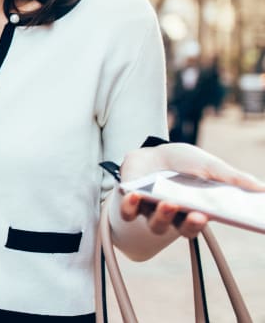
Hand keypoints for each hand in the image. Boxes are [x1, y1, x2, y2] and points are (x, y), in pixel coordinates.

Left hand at [119, 143, 264, 237]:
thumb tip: (262, 189)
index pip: (201, 224)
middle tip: (195, 214)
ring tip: (167, 202)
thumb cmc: (185, 163)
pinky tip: (134, 195)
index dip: (203, 222)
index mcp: (196, 210)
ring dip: (162, 215)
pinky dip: (130, 206)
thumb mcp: (210, 166)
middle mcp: (175, 215)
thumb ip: (232, 178)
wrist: (155, 151)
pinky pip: (129, 212)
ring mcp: (152, 210)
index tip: (208, 215)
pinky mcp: (132, 202)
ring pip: (156, 224)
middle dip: (188, 223)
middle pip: (181, 229)